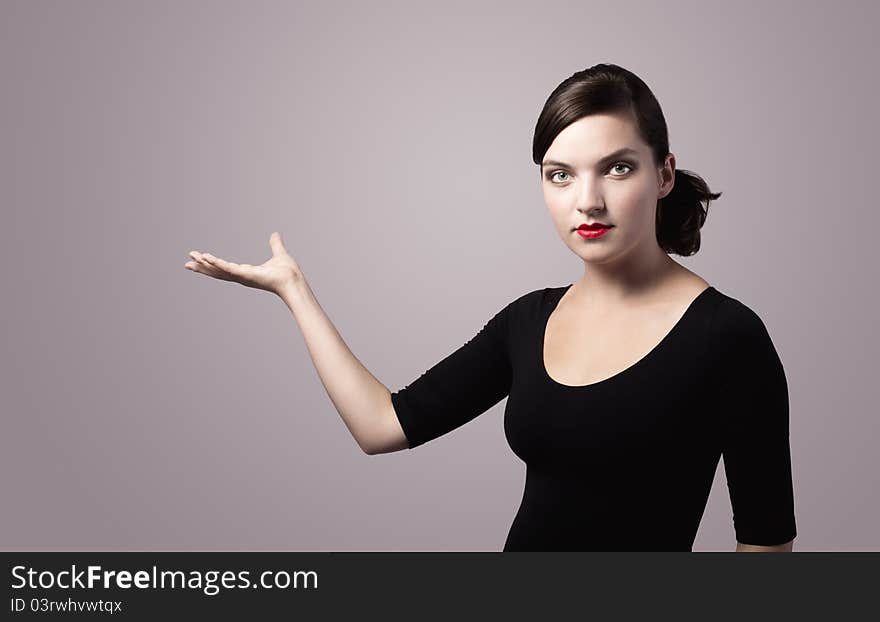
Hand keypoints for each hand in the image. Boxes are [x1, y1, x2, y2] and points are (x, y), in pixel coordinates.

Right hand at [184, 231, 302, 294]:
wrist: (294, 280)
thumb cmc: (288, 272)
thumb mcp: (278, 253)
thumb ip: (275, 244)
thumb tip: (275, 234)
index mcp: (247, 271)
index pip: (225, 267)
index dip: (212, 264)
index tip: (200, 259)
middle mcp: (242, 275)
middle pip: (217, 271)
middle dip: (202, 267)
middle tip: (187, 263)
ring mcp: (242, 276)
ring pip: (219, 270)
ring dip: (205, 265)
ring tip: (191, 260)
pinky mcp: (245, 275)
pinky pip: (227, 268)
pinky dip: (216, 263)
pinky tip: (205, 258)